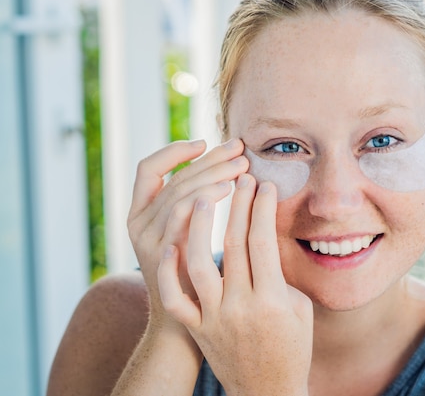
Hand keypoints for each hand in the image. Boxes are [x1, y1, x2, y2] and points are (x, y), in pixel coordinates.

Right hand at [127, 138, 247, 326]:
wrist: (185, 328)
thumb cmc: (197, 278)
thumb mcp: (190, 236)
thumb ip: (198, 204)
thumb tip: (232, 165)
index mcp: (140, 213)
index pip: (148, 168)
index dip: (174, 151)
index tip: (205, 142)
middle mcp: (137, 223)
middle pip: (174, 177)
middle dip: (209, 159)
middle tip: (240, 150)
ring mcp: (146, 240)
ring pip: (179, 192)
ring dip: (212, 174)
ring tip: (241, 168)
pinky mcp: (161, 256)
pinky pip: (179, 217)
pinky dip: (203, 198)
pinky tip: (228, 190)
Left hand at [158, 174, 312, 395]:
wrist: (268, 392)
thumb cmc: (292, 349)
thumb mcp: (300, 310)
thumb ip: (280, 276)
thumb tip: (262, 243)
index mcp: (272, 300)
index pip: (263, 242)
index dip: (263, 209)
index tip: (264, 186)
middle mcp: (240, 306)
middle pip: (234, 244)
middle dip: (238, 205)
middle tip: (241, 178)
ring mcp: (214, 318)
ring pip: (197, 263)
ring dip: (199, 226)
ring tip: (203, 196)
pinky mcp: (197, 328)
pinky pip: (175, 298)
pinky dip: (168, 271)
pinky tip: (171, 243)